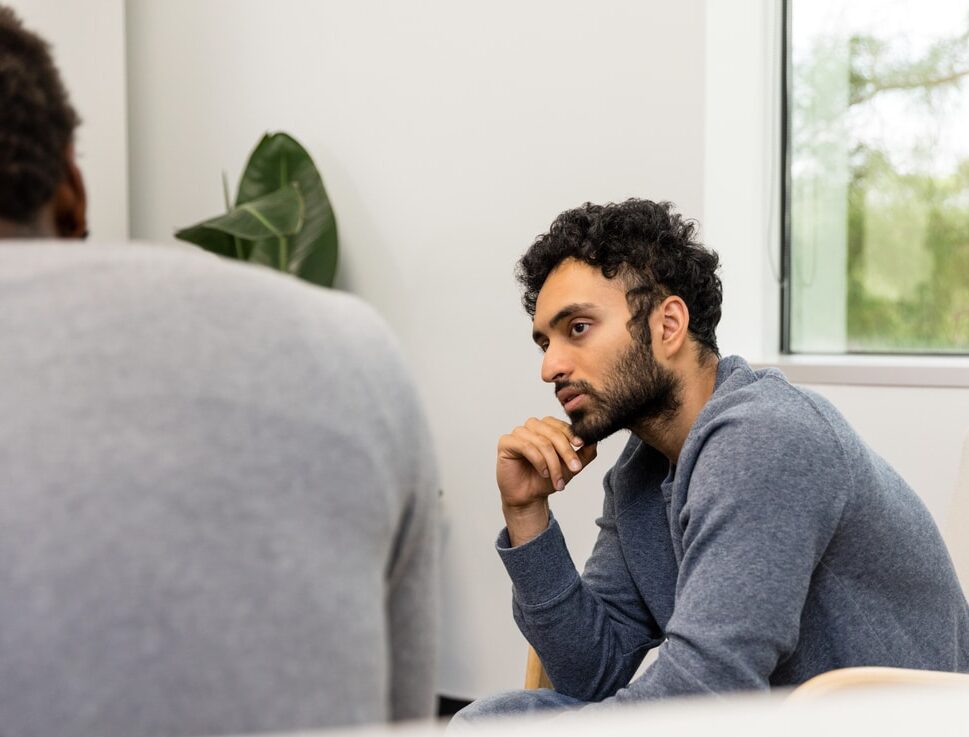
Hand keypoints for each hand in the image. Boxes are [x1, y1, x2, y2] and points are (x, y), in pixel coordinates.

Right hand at [496, 416, 597, 544]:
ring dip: (552, 462)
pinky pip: (525, 446)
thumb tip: (595, 439)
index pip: (560, 424)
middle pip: (552, 432)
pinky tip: (544, 473)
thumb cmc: (546, 479)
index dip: (571, 434)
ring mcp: (518, 433)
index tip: (581, 445)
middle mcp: (531, 427)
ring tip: (558, 480)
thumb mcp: (570, 466)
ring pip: (541, 441)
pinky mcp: (506, 442)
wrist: (529, 498)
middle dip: (566, 451)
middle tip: (575, 468)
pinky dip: (538, 460)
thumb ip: (584, 453)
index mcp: (546, 427)